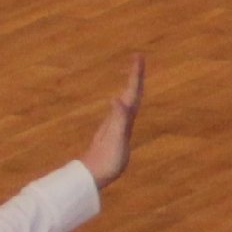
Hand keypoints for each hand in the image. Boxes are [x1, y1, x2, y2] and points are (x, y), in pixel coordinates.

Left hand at [81, 53, 146, 187]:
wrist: (92, 175)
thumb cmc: (105, 159)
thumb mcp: (114, 138)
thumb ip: (117, 119)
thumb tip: (116, 98)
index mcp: (121, 117)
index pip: (131, 91)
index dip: (135, 74)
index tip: (138, 56)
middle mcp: (118, 117)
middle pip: (129, 92)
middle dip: (135, 76)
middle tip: (138, 59)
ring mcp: (115, 125)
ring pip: (126, 100)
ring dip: (132, 88)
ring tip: (136, 78)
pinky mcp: (115, 134)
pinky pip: (124, 112)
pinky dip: (127, 102)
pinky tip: (124, 104)